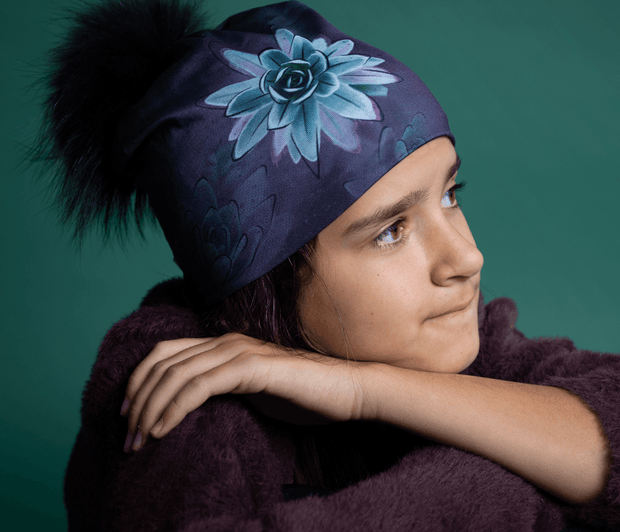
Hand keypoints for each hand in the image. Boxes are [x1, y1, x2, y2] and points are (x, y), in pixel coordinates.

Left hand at [120, 333, 369, 452]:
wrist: (344, 391)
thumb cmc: (300, 396)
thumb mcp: (250, 393)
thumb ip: (221, 390)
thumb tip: (186, 410)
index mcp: (223, 345)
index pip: (165, 353)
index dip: (138, 380)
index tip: (126, 414)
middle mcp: (226, 342)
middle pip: (163, 362)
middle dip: (137, 400)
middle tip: (126, 438)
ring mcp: (239, 351)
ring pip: (177, 373)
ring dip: (150, 408)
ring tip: (138, 441)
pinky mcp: (252, 367)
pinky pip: (201, 385)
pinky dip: (175, 407)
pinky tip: (162, 429)